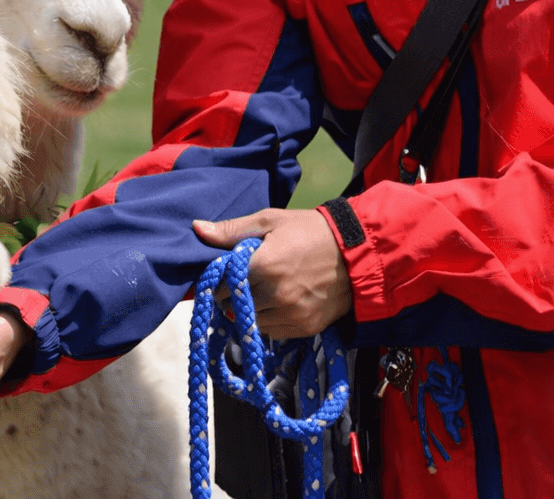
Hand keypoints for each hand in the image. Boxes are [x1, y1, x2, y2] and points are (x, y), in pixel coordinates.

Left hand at [193, 208, 351, 338]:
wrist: (356, 251)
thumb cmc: (309, 231)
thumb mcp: (269, 221)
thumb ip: (231, 231)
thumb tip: (197, 229)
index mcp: (263, 266)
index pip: (223, 286)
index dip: (223, 280)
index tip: (229, 273)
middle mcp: (276, 295)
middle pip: (234, 306)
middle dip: (234, 295)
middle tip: (246, 282)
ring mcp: (292, 314)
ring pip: (252, 322)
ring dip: (251, 310)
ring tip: (263, 291)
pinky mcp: (306, 327)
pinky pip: (273, 332)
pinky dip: (269, 320)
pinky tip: (277, 303)